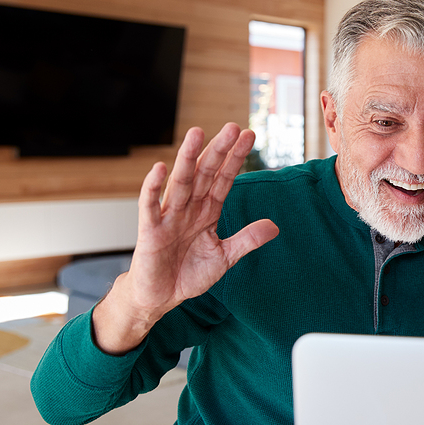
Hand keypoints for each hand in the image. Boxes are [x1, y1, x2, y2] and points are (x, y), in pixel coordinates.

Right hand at [93, 123, 278, 353]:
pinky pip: (150, 205)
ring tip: (197, 133)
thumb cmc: (188, 274)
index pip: (223, 179)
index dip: (235, 159)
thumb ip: (247, 241)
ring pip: (180, 181)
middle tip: (233, 127)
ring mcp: (168, 216)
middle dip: (219, 151)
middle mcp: (188, 208)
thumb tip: (274, 226)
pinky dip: (153, 187)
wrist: (161, 297)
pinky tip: (160, 168)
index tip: (249, 136)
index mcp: (207, 212)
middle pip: (205, 173)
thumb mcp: (224, 257)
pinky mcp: (149, 230)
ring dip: (188, 157)